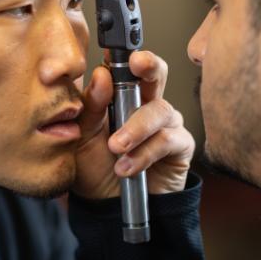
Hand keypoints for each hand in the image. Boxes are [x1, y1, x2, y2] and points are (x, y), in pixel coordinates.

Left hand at [71, 50, 194, 198]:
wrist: (108, 207)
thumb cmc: (95, 168)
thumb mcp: (81, 137)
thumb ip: (89, 107)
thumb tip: (101, 75)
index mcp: (120, 96)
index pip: (125, 68)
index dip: (126, 57)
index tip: (120, 52)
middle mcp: (146, 104)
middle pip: (155, 73)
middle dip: (149, 65)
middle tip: (137, 63)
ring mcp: (165, 124)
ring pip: (160, 109)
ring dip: (136, 128)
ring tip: (116, 148)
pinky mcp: (180, 146)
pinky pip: (168, 139)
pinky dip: (145, 153)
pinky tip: (127, 167)